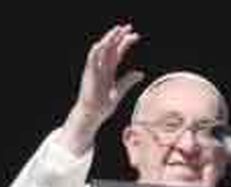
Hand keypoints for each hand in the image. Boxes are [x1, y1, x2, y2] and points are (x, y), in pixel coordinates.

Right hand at [60, 24, 144, 154]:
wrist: (91, 116)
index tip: (136, 36)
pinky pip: (91, 62)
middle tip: (129, 27)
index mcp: (108, 70)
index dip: (126, 43)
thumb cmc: (102, 106)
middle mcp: (101, 68)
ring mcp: (94, 70)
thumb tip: (141, 73)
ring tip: (118, 30)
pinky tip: (100, 44)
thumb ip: (128, 81)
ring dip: (109, 39)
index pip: (117, 52)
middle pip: (110, 48)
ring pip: (101, 50)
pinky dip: (94, 53)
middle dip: (119, 36)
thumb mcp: (119, 91)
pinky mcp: (89, 76)